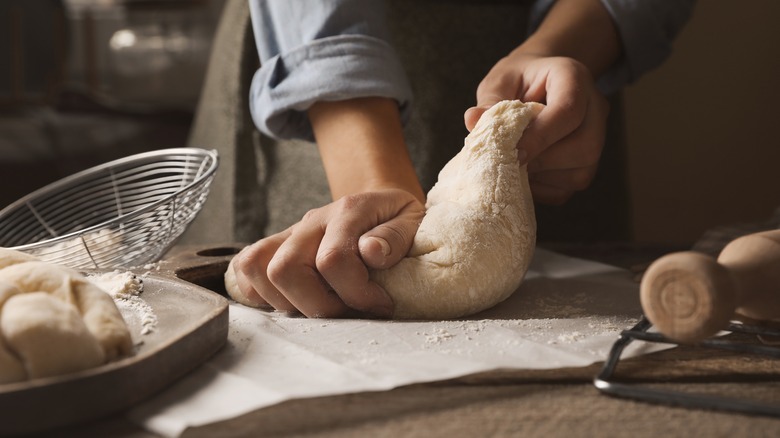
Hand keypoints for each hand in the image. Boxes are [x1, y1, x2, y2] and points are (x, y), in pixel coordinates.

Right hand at [229, 189, 424, 317]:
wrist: (378, 203)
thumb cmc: (396, 218)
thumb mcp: (412, 219)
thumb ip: (396, 236)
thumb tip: (372, 253)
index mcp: (347, 211)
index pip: (332, 260)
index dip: (357, 294)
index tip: (380, 304)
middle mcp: (311, 221)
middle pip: (286, 269)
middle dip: (319, 305)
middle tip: (350, 313)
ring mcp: (289, 234)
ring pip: (258, 268)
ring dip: (289, 302)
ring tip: (325, 306)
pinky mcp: (275, 247)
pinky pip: (246, 269)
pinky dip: (261, 293)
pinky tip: (296, 301)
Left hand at [465, 53, 609, 204]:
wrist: (540, 82)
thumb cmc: (519, 79)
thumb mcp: (501, 80)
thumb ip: (490, 100)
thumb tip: (473, 120)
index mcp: (573, 77)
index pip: (568, 110)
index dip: (540, 136)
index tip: (513, 151)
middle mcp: (595, 108)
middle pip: (584, 145)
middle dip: (543, 161)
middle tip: (510, 162)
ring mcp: (598, 137)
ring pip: (581, 172)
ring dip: (541, 177)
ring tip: (513, 166)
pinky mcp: (588, 163)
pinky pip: (570, 188)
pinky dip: (542, 189)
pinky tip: (523, 175)